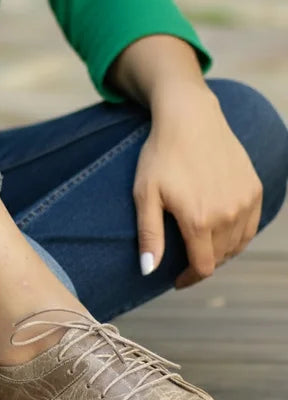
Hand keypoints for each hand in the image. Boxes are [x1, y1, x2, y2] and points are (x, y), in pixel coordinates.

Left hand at [133, 82, 262, 287]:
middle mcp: (227, 214)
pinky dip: (238, 235)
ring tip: (202, 247)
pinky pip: (251, 225)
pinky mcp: (255, 189)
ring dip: (221, 251)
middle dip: (202, 263)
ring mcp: (245, 201)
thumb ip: (150, 236)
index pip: (202, 267)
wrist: (190, 119)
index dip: (189, 279)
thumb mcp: (145, 194)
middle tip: (185, 259)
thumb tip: (149, 272)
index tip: (177, 281)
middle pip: (220, 257)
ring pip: (237, 244)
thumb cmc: (161, 155)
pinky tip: (222, 230)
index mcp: (199, 220)